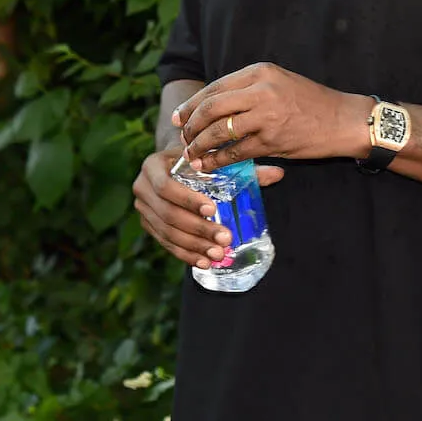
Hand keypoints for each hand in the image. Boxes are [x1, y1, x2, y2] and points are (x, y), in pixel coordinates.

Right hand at [132, 147, 284, 267]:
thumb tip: (279, 174)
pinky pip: (165, 243)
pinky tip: (203, 262)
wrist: (173, 165)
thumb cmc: (198, 160)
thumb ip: (244, 167)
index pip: (167, 186)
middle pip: (168, 214)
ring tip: (218, 255)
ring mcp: (142, 209)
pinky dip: (185, 254)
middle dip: (198, 229)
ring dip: (194, 246)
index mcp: (154, 165)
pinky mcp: (147, 225)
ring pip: (167, 232)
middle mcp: (142, 187)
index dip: (188, 200)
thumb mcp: (214, 159)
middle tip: (224, 239)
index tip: (214, 210)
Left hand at [172, 61, 371, 171]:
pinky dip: (217, 160)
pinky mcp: (271, 140)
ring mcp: (266, 115)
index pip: (215, 87)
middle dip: (191, 125)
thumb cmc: (313, 103)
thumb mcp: (280, 83)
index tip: (180, 117)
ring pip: (218, 131)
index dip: (192, 104)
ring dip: (200, 145)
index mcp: (260, 72)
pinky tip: (209, 165)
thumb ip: (250, 89)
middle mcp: (261, 90)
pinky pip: (235, 152)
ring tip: (192, 154)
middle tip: (183, 137)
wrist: (344, 120)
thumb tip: (215, 105)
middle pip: (211, 107)